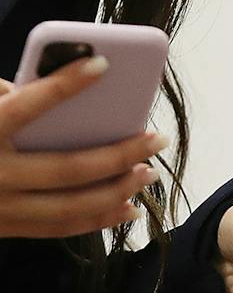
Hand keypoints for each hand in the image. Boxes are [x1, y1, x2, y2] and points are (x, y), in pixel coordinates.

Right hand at [0, 56, 166, 238]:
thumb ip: (1, 96)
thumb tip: (50, 87)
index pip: (26, 103)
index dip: (65, 84)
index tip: (104, 64)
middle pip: (68, 167)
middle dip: (120, 154)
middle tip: (157, 138)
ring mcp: (0, 207)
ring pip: (72, 204)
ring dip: (119, 190)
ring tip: (149, 172)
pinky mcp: (7, 228)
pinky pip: (62, 227)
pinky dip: (100, 218)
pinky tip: (130, 206)